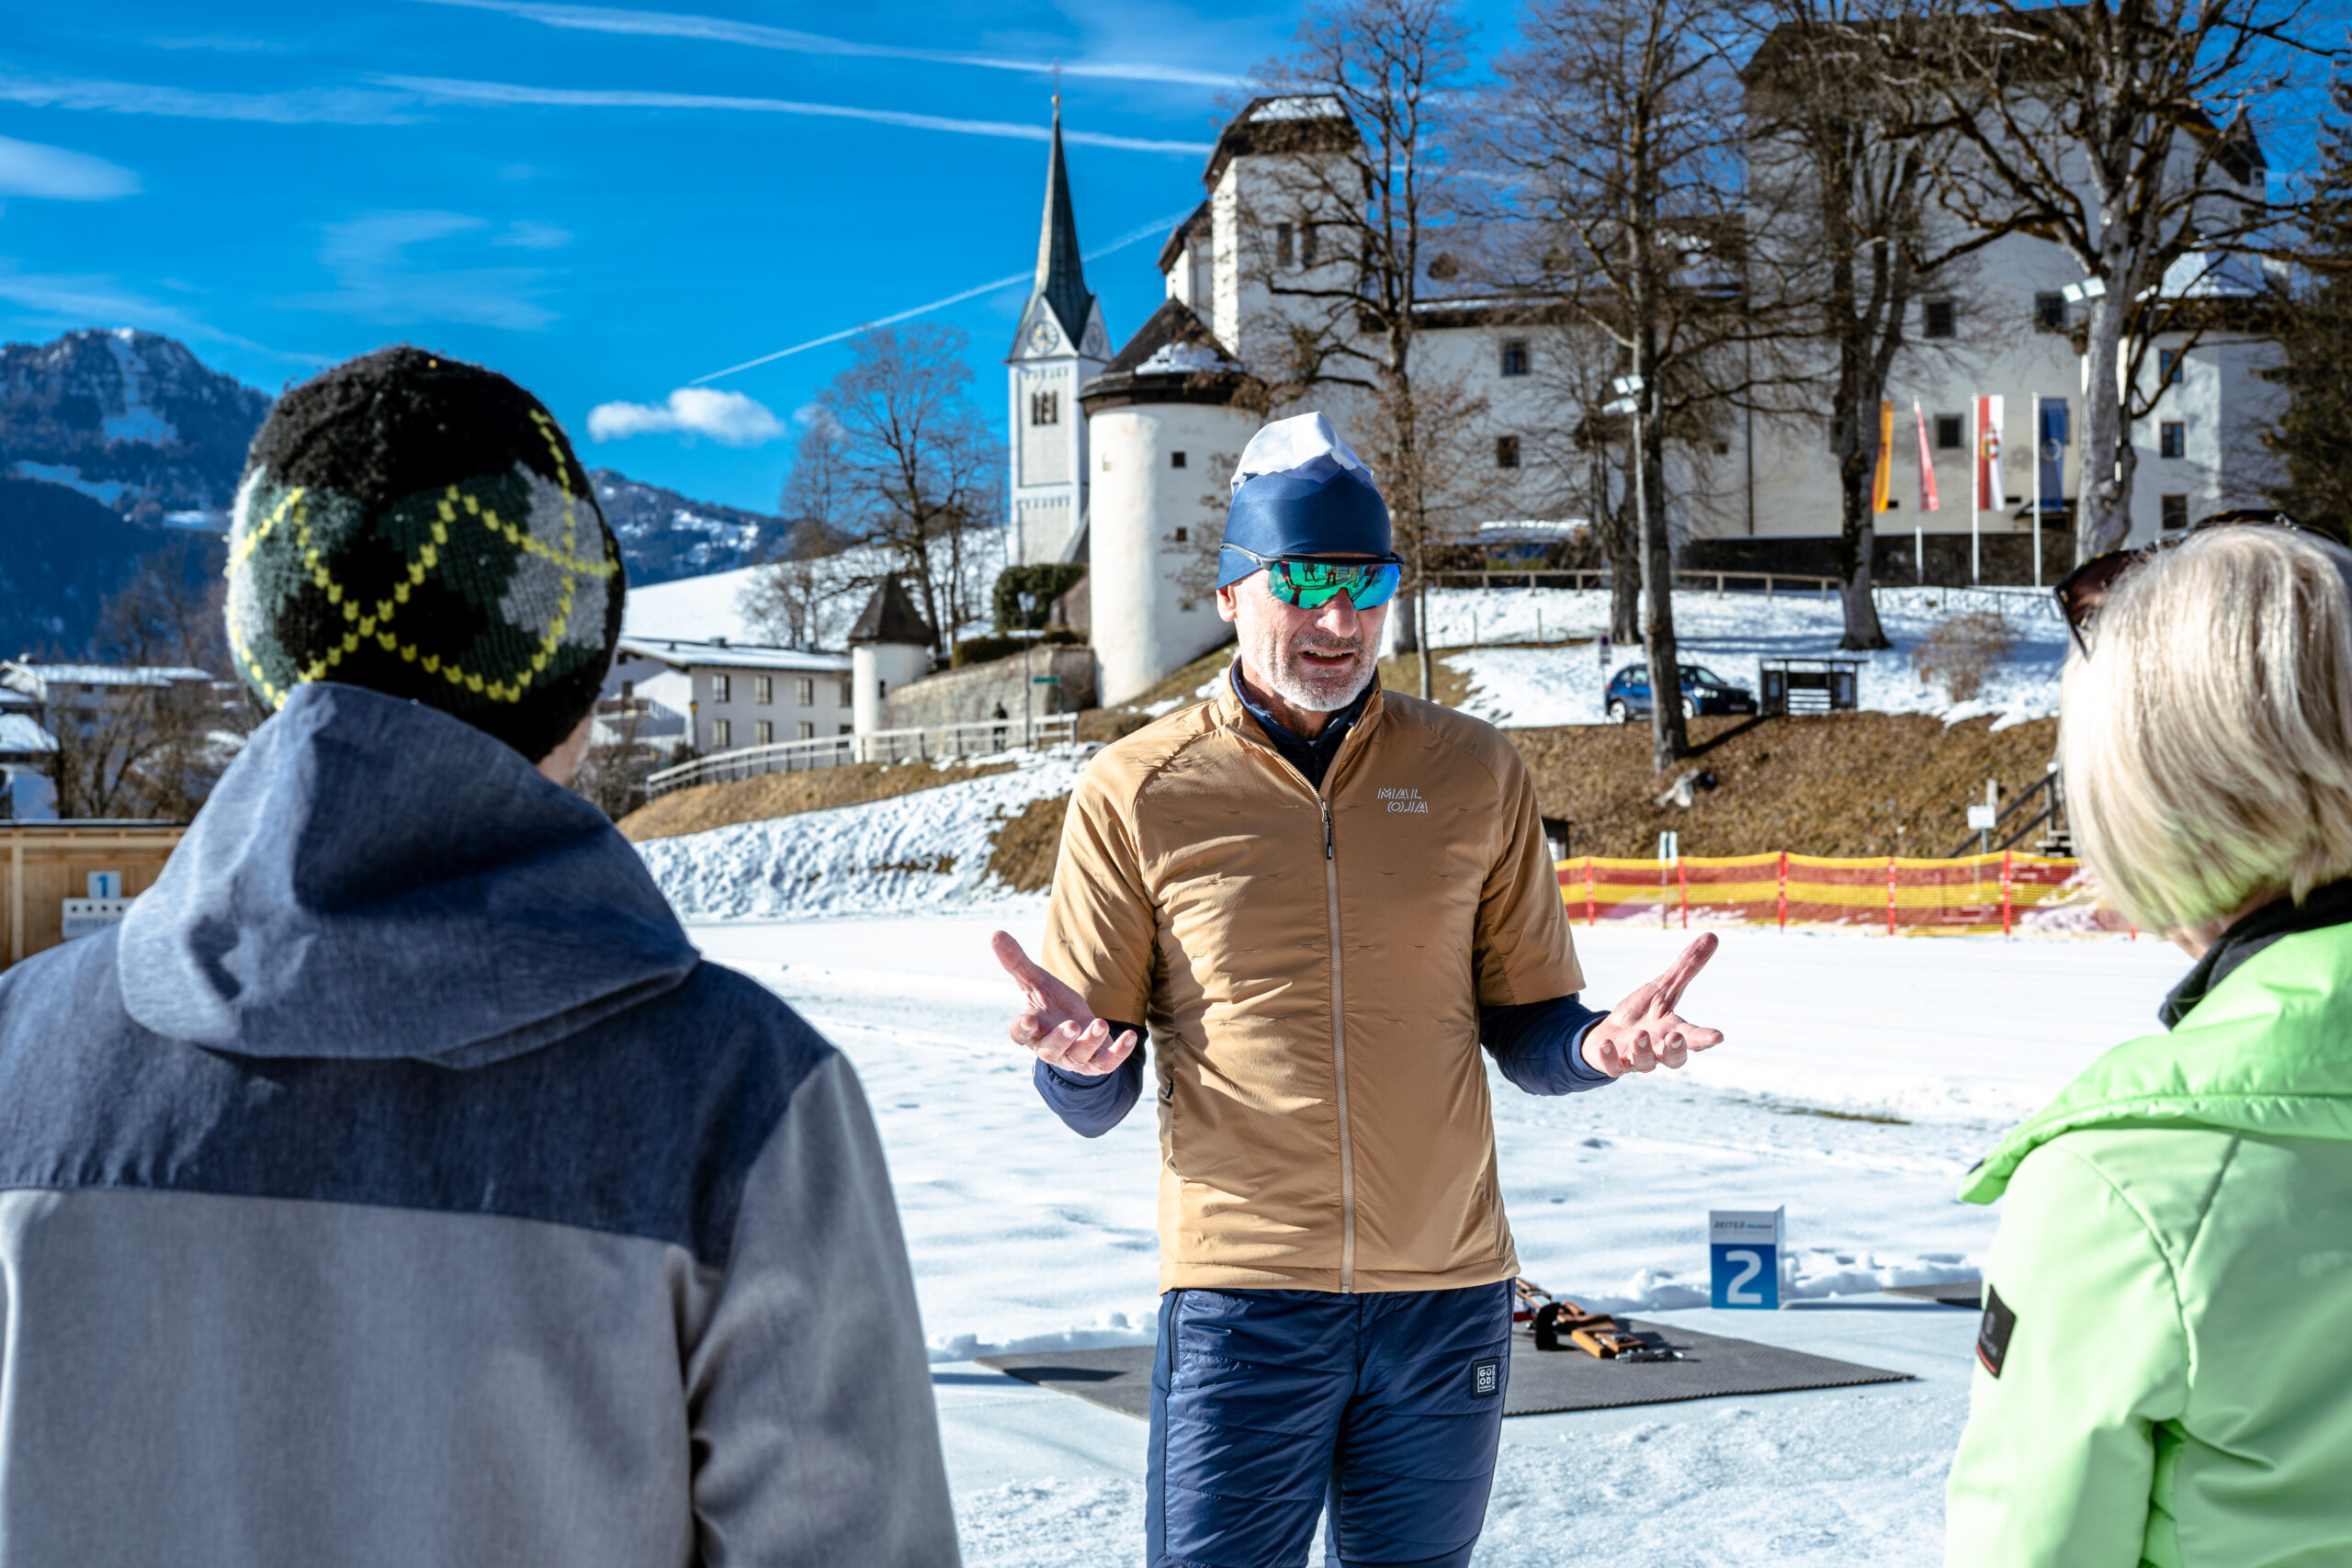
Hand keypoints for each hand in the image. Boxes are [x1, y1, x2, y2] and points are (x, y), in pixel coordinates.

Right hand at [991, 930, 1138, 1076]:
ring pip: (1079, 1055)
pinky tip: (1131, 1036)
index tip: (1029, 1019)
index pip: (1021, 1033)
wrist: (1077, 1029)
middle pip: (1051, 1049)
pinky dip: (1119, 1052)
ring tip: (1101, 1024)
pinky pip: (1106, 1063)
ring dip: (1090, 1041)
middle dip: (1061, 1038)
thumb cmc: (1051, 1005)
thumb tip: (995, 932)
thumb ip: (1016, 961)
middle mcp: (1049, 1048)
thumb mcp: (1037, 981)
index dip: (1024, 1029)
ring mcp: (1073, 1058)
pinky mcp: (1095, 1063)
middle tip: (1071, 1025)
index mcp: (1031, 1031)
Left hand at [1580, 932, 1723, 1076]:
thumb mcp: (1663, 988)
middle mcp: (1658, 1049)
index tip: (1718, 1036)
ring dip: (1643, 1050)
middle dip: (1675, 1050)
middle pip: (1674, 1059)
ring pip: (1644, 1063)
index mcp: (1673, 1031)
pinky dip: (1610, 1059)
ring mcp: (1635, 1058)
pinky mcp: (1612, 1063)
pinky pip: (1612, 1067)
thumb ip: (1687, 967)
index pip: (1694, 1037)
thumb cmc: (1642, 1014)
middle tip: (1674, 1037)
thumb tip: (1713, 936)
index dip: (1705, 1038)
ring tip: (1640, 1034)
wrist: (1610, 1035)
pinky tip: (1607, 1044)